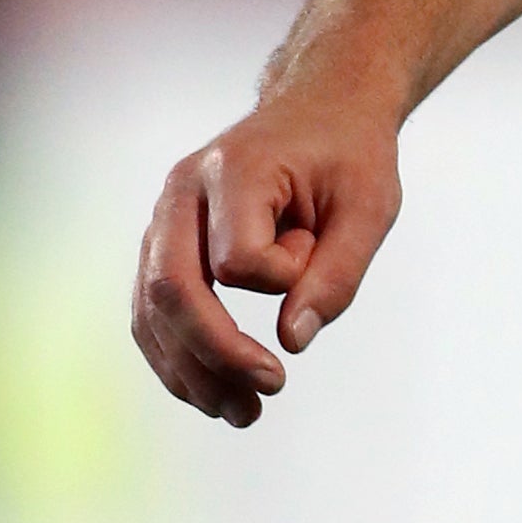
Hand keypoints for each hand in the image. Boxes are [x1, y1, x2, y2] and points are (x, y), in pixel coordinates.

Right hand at [129, 89, 402, 426]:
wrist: (322, 107)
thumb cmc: (350, 155)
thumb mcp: (370, 206)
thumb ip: (336, 274)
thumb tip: (291, 343)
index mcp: (234, 169)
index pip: (237, 257)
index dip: (283, 278)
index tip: (317, 255)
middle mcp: (183, 192)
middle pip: (170, 289)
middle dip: (213, 354)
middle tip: (266, 396)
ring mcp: (165, 218)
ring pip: (151, 310)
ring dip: (191, 370)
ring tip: (243, 414)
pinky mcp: (164, 243)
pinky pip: (153, 311)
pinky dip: (179, 357)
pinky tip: (213, 393)